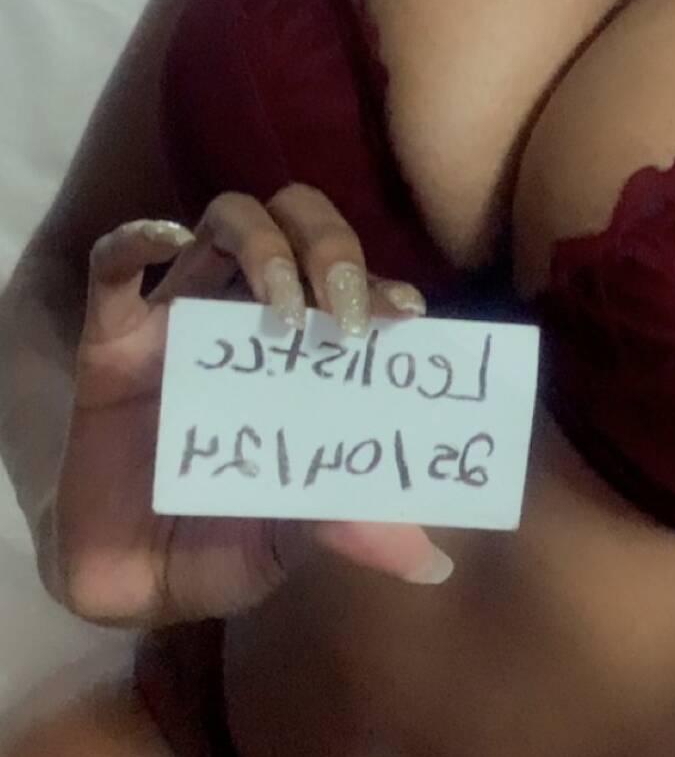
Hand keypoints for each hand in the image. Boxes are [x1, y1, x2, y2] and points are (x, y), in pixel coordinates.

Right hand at [41, 184, 452, 627]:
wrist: (131, 584)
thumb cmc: (228, 540)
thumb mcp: (295, 536)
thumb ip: (350, 528)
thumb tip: (430, 560)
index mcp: (305, 347)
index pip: (350, 283)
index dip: (381, 286)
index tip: (407, 316)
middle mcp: (249, 313)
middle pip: (296, 221)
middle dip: (330, 246)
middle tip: (343, 312)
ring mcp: (180, 316)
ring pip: (225, 223)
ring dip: (264, 246)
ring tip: (283, 306)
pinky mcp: (111, 338)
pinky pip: (113, 265)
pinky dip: (137, 239)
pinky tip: (164, 241)